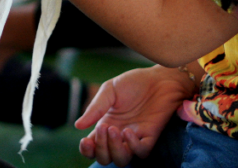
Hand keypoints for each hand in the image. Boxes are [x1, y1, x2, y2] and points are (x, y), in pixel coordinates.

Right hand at [76, 65, 195, 165]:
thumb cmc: (134, 82)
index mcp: (106, 125)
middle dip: (100, 148)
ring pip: (122, 160)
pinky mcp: (151, 136)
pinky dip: (133, 146)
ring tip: (114, 130)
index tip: (85, 141)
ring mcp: (135, 137)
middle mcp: (119, 136)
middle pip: (105, 158)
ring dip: (115, 150)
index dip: (87, 150)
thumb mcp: (110, 90)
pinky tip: (128, 131)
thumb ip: (95, 108)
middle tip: (104, 128)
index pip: (93, 147)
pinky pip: (141, 152)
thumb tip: (78, 126)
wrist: (160, 78)